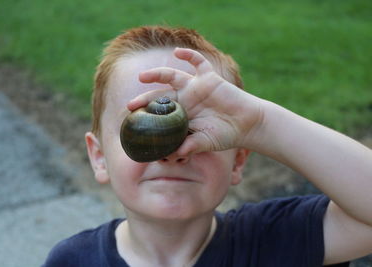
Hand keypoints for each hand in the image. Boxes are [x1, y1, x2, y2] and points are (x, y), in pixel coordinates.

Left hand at [128, 47, 263, 154]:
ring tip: (143, 76)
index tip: (131, 122)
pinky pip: (198, 62)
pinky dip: (189, 55)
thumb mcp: (204, 143)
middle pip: (160, 95)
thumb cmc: (225, 135)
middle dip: (144, 99)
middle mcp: (185, 99)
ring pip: (172, 76)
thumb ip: (188, 147)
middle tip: (130, 105)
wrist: (247, 124)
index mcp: (182, 115)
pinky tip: (177, 52)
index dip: (146, 115)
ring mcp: (195, 87)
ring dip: (156, 74)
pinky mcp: (208, 78)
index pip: (159, 113)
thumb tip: (171, 156)